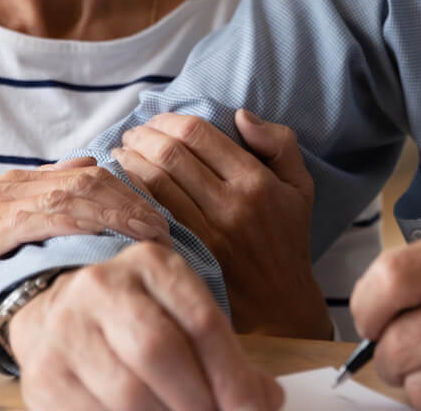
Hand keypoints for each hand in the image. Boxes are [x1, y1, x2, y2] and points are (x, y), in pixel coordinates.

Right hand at [0, 157, 168, 334]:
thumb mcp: (4, 238)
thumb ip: (42, 215)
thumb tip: (90, 184)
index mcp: (20, 185)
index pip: (91, 175)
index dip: (132, 191)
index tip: (163, 215)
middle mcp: (13, 186)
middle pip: (91, 178)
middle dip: (135, 199)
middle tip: (168, 226)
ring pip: (75, 194)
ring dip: (120, 212)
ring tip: (152, 234)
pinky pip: (43, 218)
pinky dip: (82, 224)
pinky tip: (108, 237)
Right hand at [8, 241, 283, 410]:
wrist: (55, 315)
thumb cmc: (134, 319)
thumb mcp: (182, 316)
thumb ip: (225, 355)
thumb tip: (266, 400)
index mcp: (152, 264)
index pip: (202, 321)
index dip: (232, 375)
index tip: (251, 407)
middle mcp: (103, 285)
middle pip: (159, 350)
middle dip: (197, 400)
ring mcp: (67, 328)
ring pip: (127, 391)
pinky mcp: (43, 374)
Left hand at [113, 109, 330, 337]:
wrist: (280, 305)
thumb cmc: (287, 239)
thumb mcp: (300, 186)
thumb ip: (279, 142)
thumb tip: (240, 116)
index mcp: (256, 181)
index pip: (199, 134)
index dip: (169, 120)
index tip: (157, 121)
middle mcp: (231, 205)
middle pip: (171, 154)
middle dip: (143, 136)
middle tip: (132, 134)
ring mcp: (206, 233)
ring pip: (155, 183)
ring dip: (130, 161)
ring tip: (121, 154)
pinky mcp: (188, 255)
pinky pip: (150, 215)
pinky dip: (131, 194)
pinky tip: (122, 186)